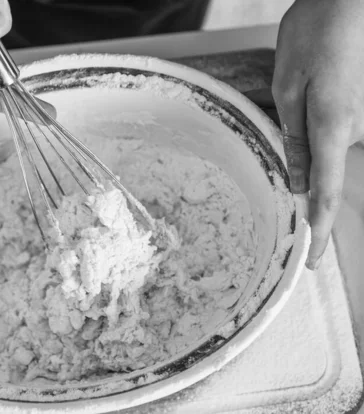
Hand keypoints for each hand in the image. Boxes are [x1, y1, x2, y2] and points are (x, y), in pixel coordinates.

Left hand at [266, 0, 363, 269]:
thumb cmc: (318, 32)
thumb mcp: (288, 84)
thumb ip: (293, 138)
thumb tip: (297, 183)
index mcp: (334, 126)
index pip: (324, 193)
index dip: (317, 229)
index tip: (311, 261)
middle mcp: (363, 128)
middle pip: (326, 160)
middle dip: (307, 143)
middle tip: (302, 91)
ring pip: (335, 138)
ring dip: (319, 117)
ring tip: (318, 73)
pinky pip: (348, 123)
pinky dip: (331, 110)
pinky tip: (331, 76)